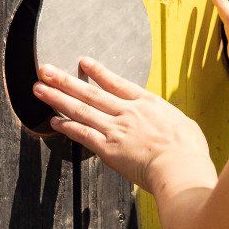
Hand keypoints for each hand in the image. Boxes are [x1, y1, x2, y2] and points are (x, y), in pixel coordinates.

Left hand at [34, 59, 210, 193]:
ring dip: (57, 98)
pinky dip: (66, 126)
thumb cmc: (189, 151)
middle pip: (90, 91)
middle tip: (45, 69)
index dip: (97, 71)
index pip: (116, 83)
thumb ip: (170, 121)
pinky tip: (53, 120)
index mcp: (147, 103)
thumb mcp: (184, 125)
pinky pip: (82, 134)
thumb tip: (172, 124)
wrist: (179, 167)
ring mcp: (115, 128)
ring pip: (80, 109)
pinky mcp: (107, 148)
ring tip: (39, 88)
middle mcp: (127, 112)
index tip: (83, 62)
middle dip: (65, 80)